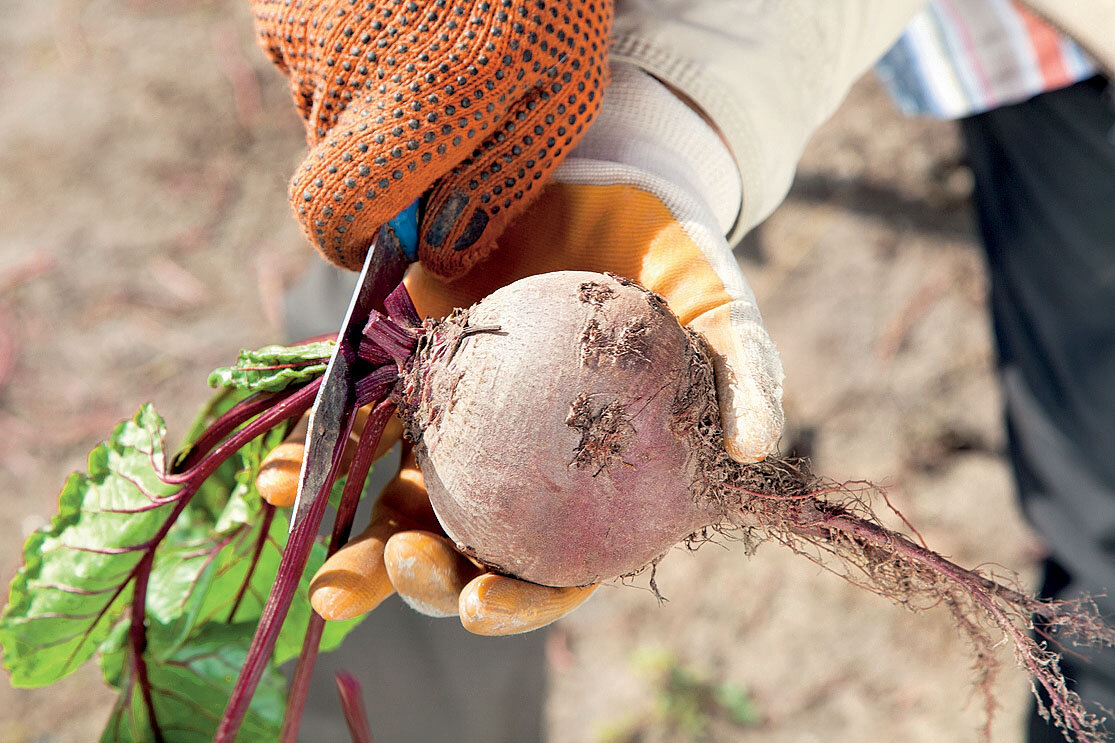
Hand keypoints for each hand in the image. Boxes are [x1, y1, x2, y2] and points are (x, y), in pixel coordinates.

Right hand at [250, 0, 612, 276]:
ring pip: (322, 117)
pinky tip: (394, 30)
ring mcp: (306, 30)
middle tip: (442, 124)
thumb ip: (499, 184)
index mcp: (415, 107)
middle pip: (334, 170)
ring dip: (366, 113)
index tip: (391, 241)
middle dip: (381, 172)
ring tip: (426, 60)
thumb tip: (438, 257)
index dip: (354, 244)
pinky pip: (306, 65)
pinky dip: (344, 66)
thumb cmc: (549, 1)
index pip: (331, 213)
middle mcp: (342, 73)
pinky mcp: (286, 1)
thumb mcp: (562, 98)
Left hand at [258, 61, 783, 634]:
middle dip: (413, 576)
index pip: (558, 568)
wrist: (594, 175)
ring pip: (398, 499)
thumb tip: (753, 448)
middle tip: (378, 567)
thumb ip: (744, 367)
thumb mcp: (717, 298)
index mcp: (591, 485)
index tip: (479, 603)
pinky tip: (282, 466)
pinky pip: (360, 427)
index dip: (520, 601)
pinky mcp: (410, 381)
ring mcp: (460, 429)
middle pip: (464, 548)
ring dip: (344, 532)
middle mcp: (519, 470)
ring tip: (301, 527)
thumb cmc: (663, 248)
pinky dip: (320, 452)